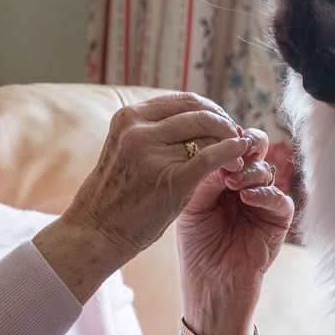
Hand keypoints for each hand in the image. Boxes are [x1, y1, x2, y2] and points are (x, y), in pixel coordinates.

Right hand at [35, 93, 252, 301]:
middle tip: (237, 138)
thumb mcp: (125, 150)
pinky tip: (239, 159)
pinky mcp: (170, 178)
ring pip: (208, 131)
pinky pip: (211, 156)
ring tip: (239, 155)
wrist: (95, 233)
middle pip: (199, 111)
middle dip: (225, 123)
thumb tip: (194, 121)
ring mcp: (152, 153)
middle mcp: (138, 129)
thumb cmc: (114, 196)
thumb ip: (152, 133)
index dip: (210, 109)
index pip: (183, 100)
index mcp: (128, 118)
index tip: (223, 124)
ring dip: (231, 139)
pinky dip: (231, 153)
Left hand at [176, 126, 293, 334]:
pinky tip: (246, 197)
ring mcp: (262, 202)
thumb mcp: (191, 207)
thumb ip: (203, 177)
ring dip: (251, 171)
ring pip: (268, 170)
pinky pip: (280, 199)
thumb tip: (219, 148)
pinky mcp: (277, 222)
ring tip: (233, 182)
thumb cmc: (195, 249)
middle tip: (233, 148)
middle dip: (245, 144)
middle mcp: (244, 185)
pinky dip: (265, 194)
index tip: (214, 137)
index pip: (229, 145)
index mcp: (221, 177)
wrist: (210, 289)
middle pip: (254, 149)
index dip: (224, 138)